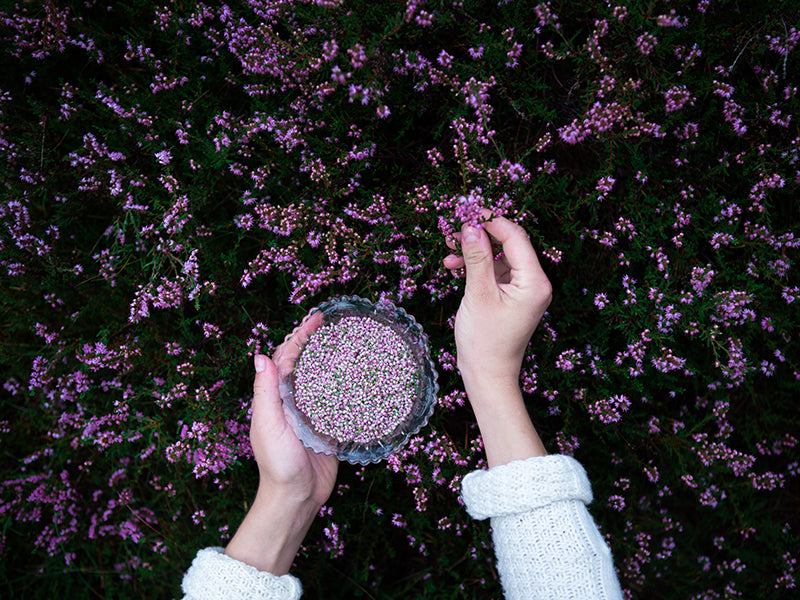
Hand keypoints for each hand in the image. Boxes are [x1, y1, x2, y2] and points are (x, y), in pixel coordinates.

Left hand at [224, 311, 338, 574]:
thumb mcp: (268, 425)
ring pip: (323, 380)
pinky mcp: (329, 428)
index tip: (317, 319)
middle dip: (318, 343)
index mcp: (276, 397)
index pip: (287, 357)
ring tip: (352, 344)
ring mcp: (311, 414)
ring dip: (334, 361)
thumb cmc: (278, 464)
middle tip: (337, 325)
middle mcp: (293, 402)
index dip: (300, 336)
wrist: (295, 498)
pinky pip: (339, 402)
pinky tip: (361, 378)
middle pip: (306, 364)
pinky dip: (347, 387)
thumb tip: (261, 356)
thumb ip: (266, 392)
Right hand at [444, 209, 551, 390]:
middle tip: (454, 229)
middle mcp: (535, 283)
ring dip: (475, 251)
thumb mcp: (478, 294)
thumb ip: (476, 257)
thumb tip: (470, 226)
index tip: (466, 213)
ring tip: (449, 252)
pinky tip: (455, 266)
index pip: (515, 237)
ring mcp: (524, 290)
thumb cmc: (485, 342)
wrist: (487, 376)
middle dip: (481, 234)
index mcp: (535, 282)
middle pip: (509, 243)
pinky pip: (495, 272)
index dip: (491, 221)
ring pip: (499, 256)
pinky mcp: (512, 297)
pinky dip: (477, 267)